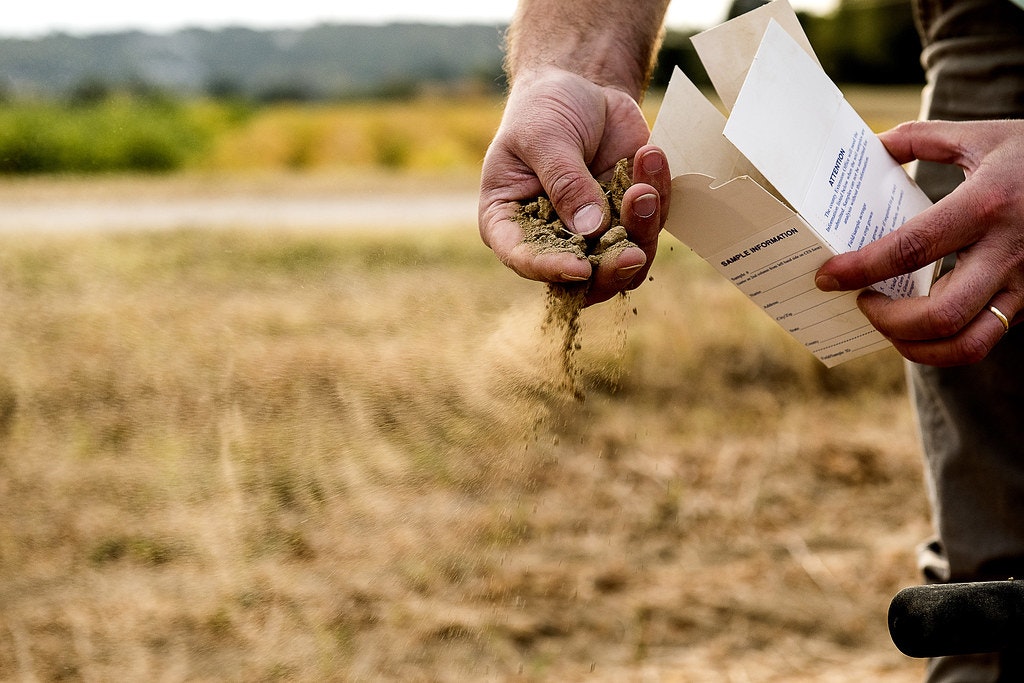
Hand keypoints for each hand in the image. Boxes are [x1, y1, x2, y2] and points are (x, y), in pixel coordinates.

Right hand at [478, 67, 670, 305]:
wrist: (581, 86)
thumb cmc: (543, 110)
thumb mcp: (543, 137)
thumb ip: (564, 180)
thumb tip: (591, 227)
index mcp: (511, 224)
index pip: (524, 259)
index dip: (551, 270)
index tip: (580, 268)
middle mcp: (553, 238)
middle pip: (583, 277)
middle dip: (611, 268)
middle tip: (633, 252)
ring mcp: (596, 231)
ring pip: (626, 259)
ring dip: (642, 229)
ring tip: (645, 182)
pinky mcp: (630, 215)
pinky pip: (653, 222)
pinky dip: (659, 195)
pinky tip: (651, 155)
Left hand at [815, 120, 1023, 365]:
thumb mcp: (984, 136)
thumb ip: (922, 139)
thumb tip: (871, 148)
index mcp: (987, 205)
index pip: (910, 248)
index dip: (861, 268)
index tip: (827, 276)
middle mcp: (1008, 252)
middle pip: (940, 315)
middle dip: (887, 322)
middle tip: (863, 302)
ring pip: (967, 345)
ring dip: (914, 347)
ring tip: (887, 323)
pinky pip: (983, 339)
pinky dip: (942, 345)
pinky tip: (918, 327)